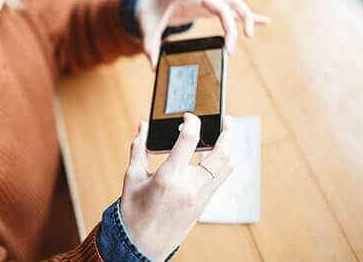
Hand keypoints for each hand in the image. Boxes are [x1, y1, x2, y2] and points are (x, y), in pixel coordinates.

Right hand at [120, 114, 234, 261]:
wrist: (142, 246)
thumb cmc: (133, 212)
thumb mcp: (132, 177)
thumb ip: (138, 148)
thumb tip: (143, 126)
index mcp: (168, 178)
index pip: (189, 140)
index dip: (191, 122)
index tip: (188, 116)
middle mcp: (189, 187)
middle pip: (221, 154)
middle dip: (228, 133)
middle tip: (227, 119)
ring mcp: (200, 198)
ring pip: (227, 168)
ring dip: (230, 148)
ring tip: (226, 135)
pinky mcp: (204, 205)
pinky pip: (221, 179)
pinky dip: (223, 164)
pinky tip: (217, 155)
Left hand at [136, 0, 270, 67]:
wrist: (150, 1)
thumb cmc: (149, 10)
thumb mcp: (146, 25)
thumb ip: (149, 44)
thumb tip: (152, 65)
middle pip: (224, 4)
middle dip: (231, 25)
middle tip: (231, 49)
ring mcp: (207, 0)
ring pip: (233, 5)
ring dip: (244, 18)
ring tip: (250, 36)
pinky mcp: (210, 8)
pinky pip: (231, 12)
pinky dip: (246, 17)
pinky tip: (264, 21)